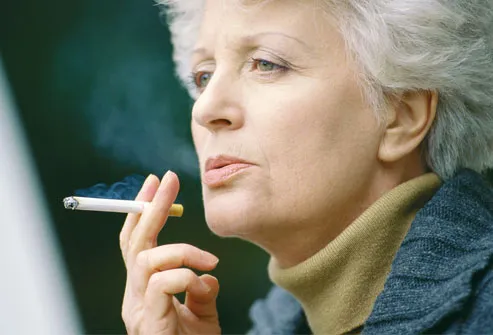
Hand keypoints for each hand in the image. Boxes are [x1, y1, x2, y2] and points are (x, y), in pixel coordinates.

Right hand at [119, 171, 220, 334]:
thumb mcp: (203, 314)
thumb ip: (201, 290)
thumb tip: (205, 273)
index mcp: (145, 289)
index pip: (138, 242)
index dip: (144, 211)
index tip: (157, 183)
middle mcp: (135, 297)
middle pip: (135, 242)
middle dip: (150, 206)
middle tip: (166, 179)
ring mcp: (138, 310)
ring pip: (145, 259)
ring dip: (180, 250)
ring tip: (209, 260)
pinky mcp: (148, 323)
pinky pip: (161, 284)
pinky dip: (184, 276)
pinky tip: (201, 283)